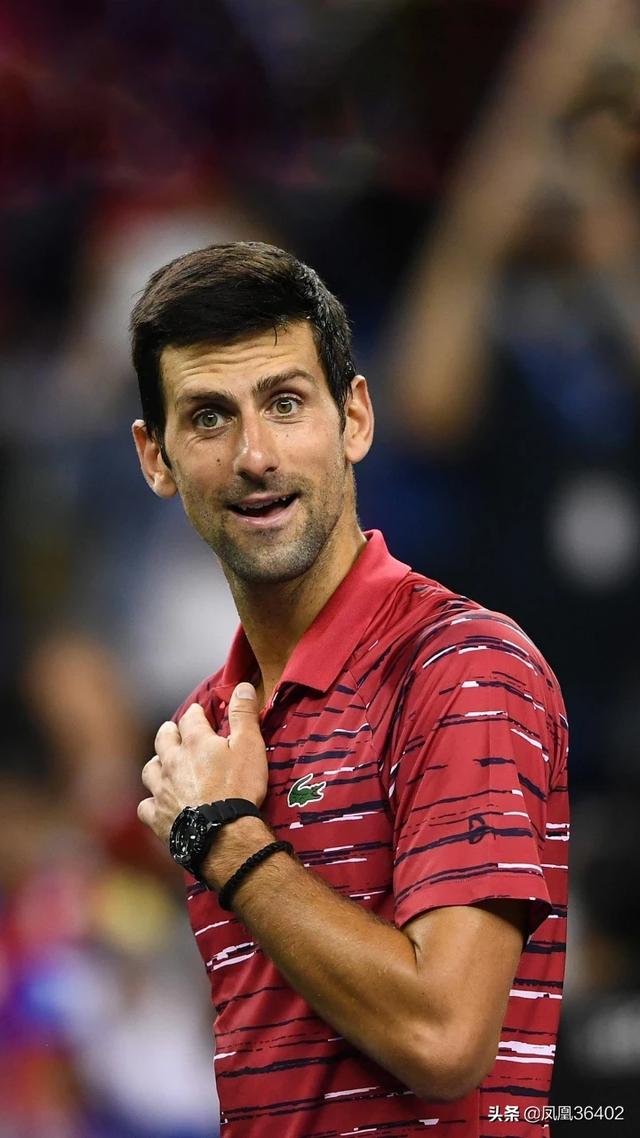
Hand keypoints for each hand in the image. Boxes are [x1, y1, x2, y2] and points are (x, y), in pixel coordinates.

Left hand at [137, 683, 267, 844]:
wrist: (223, 834)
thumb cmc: (239, 788)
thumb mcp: (249, 746)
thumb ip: (244, 715)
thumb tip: (241, 686)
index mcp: (194, 742)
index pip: (191, 718)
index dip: (196, 714)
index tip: (199, 713)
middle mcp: (172, 762)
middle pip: (163, 739)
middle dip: (169, 732)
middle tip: (174, 731)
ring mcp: (161, 789)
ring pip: (150, 769)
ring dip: (156, 764)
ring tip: (163, 764)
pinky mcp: (157, 816)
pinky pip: (145, 805)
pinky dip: (150, 802)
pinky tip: (157, 803)